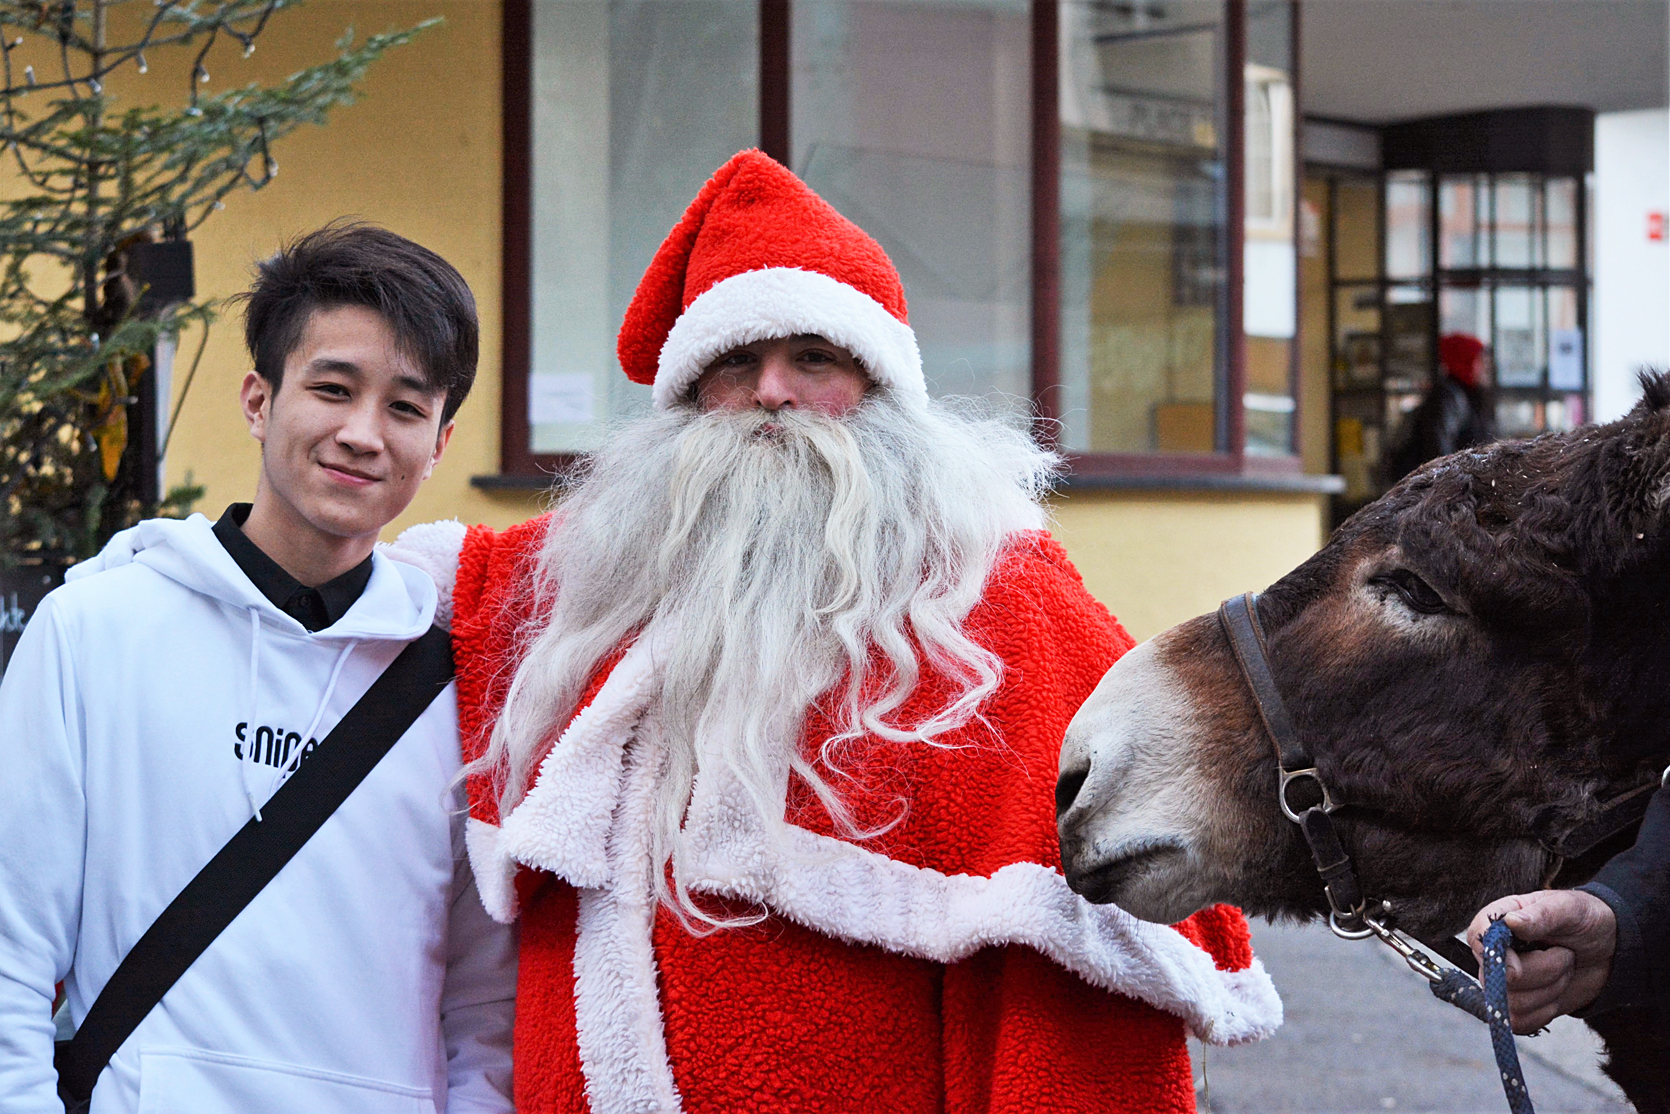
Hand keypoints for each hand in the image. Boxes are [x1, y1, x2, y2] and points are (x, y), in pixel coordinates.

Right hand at [1466, 891, 1616, 1033]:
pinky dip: (1547, 1011)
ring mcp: (1503, 983)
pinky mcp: (1517, 1007)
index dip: (1500, 955)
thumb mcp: (1568, 909)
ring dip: (1552, 990)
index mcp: (1496, 923)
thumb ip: (1540, 916)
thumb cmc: (1583, 921)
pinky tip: (1557, 991)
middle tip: (1565, 954)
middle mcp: (1493, 954)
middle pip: (1501, 980)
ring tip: (1564, 969)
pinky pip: (1520, 1022)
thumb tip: (1511, 922)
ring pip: (1514, 1004)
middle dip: (1546, 971)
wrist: (1609, 950)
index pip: (1478, 941)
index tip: (1526, 949)